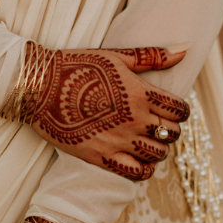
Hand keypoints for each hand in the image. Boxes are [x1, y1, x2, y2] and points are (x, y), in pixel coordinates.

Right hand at [29, 45, 189, 180]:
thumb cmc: (74, 66)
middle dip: (170, 130)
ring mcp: (117, 140)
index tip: (172, 110)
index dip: (181, 111)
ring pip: (157, 155)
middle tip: (158, 126)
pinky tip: (137, 161)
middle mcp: (133, 119)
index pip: (179, 110)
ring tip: (147, 142)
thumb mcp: (114, 56)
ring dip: (158, 149)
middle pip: (172, 134)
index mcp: (140, 93)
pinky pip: (135, 173)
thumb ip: (151, 57)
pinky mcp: (100, 157)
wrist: (37, 87)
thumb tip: (185, 50)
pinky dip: (143, 169)